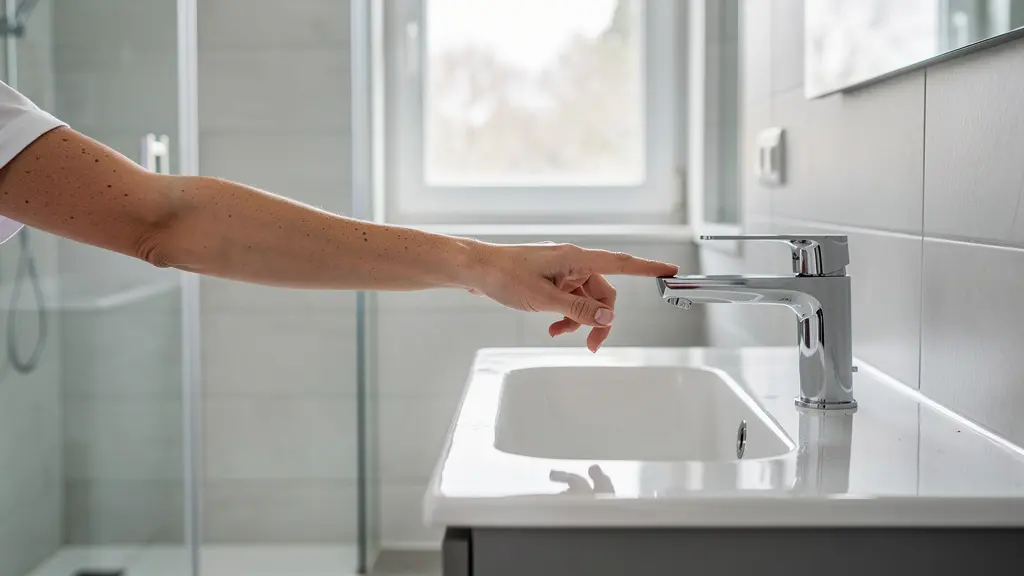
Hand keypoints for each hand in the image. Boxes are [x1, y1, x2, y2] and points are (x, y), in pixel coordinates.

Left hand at [466, 242, 678, 351]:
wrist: (475, 270)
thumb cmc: (504, 276)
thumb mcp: (543, 298)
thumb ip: (577, 309)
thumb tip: (608, 316)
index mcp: (575, 258)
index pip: (621, 263)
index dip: (648, 268)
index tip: (671, 270)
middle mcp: (573, 262)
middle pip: (603, 293)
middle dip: (599, 319)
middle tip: (591, 345)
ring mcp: (562, 270)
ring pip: (586, 300)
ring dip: (578, 320)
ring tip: (557, 333)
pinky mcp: (551, 279)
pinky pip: (570, 299)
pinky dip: (565, 315)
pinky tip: (551, 327)